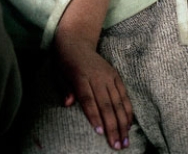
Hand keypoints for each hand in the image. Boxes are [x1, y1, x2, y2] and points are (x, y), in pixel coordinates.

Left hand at [54, 33, 132, 150]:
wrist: (76, 42)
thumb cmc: (65, 63)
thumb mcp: (58, 74)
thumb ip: (64, 89)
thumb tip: (68, 104)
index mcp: (80, 76)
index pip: (88, 98)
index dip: (94, 115)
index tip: (99, 131)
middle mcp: (97, 76)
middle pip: (106, 104)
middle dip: (112, 126)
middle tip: (116, 145)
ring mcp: (108, 75)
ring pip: (118, 102)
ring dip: (123, 123)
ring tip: (125, 141)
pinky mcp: (116, 75)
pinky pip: (124, 95)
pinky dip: (128, 111)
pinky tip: (129, 125)